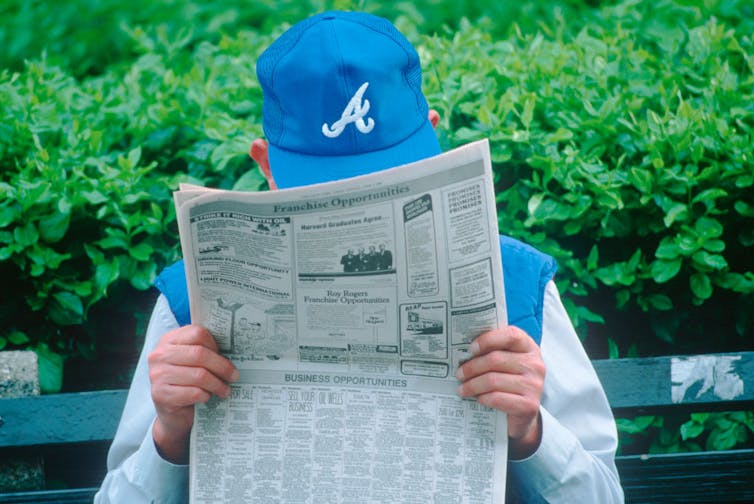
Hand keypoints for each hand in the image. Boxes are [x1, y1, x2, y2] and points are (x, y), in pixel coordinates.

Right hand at [148, 325, 238, 462]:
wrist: (172, 414)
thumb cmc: (186, 382)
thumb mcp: (192, 362)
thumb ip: (205, 351)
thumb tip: (234, 348)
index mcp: (169, 340)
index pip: (197, 333)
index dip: (215, 344)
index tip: (226, 356)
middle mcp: (159, 355)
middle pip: (200, 354)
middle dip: (222, 366)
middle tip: (234, 376)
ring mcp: (157, 375)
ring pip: (199, 375)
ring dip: (217, 384)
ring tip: (225, 390)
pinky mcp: (160, 395)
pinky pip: (193, 393)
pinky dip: (206, 396)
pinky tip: (208, 397)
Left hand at [455, 326, 544, 458]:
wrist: (523, 414)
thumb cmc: (509, 382)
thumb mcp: (506, 363)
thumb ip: (492, 352)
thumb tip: (463, 349)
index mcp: (528, 348)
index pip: (511, 335)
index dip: (488, 340)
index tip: (471, 349)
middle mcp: (535, 364)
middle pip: (495, 360)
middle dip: (472, 367)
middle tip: (459, 374)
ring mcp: (534, 385)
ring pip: (493, 380)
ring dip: (472, 385)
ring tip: (462, 389)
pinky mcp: (529, 405)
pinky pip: (498, 398)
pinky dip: (483, 398)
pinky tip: (477, 399)